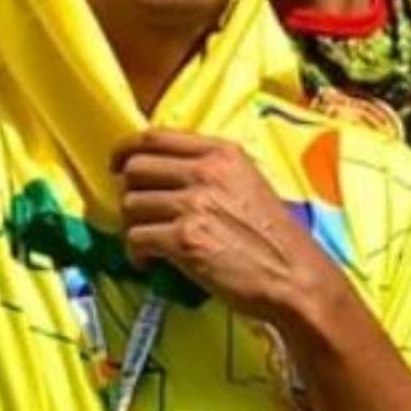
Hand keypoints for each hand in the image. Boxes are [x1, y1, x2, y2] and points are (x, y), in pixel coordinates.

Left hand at [115, 131, 334, 327]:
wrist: (293, 274)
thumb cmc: (273, 235)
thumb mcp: (247, 182)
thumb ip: (210, 170)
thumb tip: (163, 175)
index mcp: (221, 152)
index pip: (155, 137)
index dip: (126, 149)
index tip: (117, 163)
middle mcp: (205, 172)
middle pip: (136, 168)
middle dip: (128, 192)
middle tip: (137, 212)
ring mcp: (194, 205)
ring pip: (131, 205)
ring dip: (132, 226)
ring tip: (148, 242)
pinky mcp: (184, 241)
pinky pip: (136, 238)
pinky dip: (136, 253)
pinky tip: (149, 261)